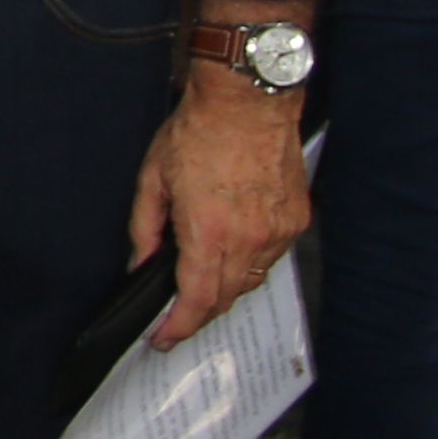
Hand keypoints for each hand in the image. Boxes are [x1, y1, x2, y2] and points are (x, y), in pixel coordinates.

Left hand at [129, 62, 310, 349]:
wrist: (249, 99)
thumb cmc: (199, 131)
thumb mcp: (153, 178)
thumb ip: (145, 229)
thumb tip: (141, 263)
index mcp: (210, 232)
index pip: (197, 300)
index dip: (179, 327)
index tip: (164, 338)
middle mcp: (249, 238)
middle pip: (226, 297)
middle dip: (199, 312)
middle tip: (177, 313)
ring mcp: (277, 230)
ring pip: (251, 280)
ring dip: (226, 286)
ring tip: (202, 276)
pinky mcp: (296, 219)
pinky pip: (271, 257)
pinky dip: (250, 261)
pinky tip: (233, 247)